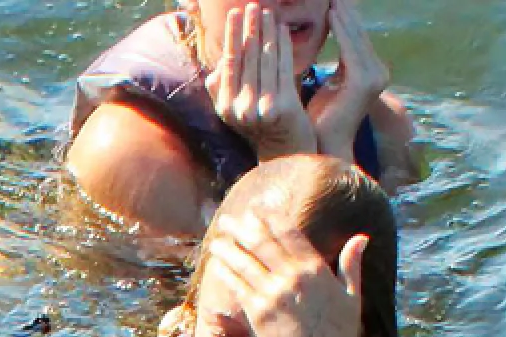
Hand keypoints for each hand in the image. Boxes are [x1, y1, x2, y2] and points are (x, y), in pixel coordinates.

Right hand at [204, 1, 317, 157]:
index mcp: (225, 108)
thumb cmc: (263, 127)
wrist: (288, 154)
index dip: (231, 37)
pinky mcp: (282, 107)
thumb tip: (217, 68)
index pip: (228, 64)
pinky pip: (283, 68)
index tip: (234, 15)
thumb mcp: (237, 111)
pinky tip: (282, 30)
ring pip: (264, 61)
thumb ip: (225, 90)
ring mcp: (260, 109)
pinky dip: (282, 46)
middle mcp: (239, 109)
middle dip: (249, 29)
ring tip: (267, 12)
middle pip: (246, 59)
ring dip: (266, 32)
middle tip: (252, 5)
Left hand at [206, 208, 369, 336]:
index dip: (271, 219)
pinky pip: (239, 286)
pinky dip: (227, 272)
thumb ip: (352, 265)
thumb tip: (362, 238)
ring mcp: (274, 294)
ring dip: (230, 248)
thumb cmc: (338, 336)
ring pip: (246, 262)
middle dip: (244, 228)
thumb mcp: (351, 296)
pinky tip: (218, 264)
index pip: (289, 234)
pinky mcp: (258, 313)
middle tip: (230, 219)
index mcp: (316, 269)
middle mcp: (293, 277)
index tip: (259, 211)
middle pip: (263, 243)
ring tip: (218, 239)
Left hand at [304, 0, 388, 144]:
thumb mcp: (329, 86)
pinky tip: (332, 14)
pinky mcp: (364, 82)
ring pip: (356, 37)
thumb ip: (335, 66)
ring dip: (343, 14)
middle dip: (346, 10)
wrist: (324, 146)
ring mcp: (374, 76)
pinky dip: (341, 30)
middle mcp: (377, 72)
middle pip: (359, 33)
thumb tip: (327, 49)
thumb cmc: (320, 119)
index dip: (345, 16)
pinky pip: (350, 48)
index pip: (355, 37)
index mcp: (368, 72)